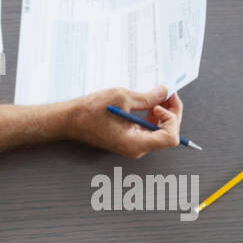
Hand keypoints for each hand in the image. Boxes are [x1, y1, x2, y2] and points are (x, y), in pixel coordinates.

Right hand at [67, 85, 183, 158]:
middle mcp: (136, 148)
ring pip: (159, 132)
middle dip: (171, 113)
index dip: (172, 118)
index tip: (164, 102)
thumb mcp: (121, 97)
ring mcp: (133, 144)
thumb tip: (164, 93)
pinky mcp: (129, 139)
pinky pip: (148, 130)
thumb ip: (146, 97)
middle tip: (168, 94)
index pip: (170, 138)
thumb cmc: (90, 112)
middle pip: (167, 134)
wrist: (70, 119)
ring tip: (159, 96)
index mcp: (135, 143)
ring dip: (163, 113)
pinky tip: (149, 103)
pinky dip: (152, 116)